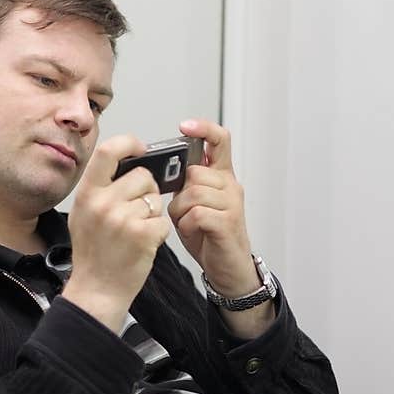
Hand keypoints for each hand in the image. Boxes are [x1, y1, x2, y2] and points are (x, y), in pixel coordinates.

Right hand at [63, 135, 171, 332]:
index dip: (129, 143)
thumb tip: (124, 163)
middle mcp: (103, 203)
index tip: (140, 148)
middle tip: (136, 210)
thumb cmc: (92, 253)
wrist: (97, 289)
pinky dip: (158, 232)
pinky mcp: (143, 234)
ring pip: (155, 199)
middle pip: (142, 176)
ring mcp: (124, 219)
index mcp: (87, 194)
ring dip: (152, 213)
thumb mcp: (83, 214)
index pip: (108, 151)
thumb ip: (100, 188)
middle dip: (147, 190)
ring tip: (136, 230)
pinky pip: (162, 220)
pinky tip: (143, 243)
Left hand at [167, 119, 257, 296]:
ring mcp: (231, 203)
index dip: (203, 129)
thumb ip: (185, 185)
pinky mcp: (228, 222)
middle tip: (184, 210)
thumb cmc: (208, 235)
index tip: (185, 126)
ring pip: (193, 193)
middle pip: (194, 172)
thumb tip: (161, 172)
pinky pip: (197, 213)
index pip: (219, 140)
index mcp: (221, 176)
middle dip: (180, 192)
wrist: (228, 267)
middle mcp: (229, 185)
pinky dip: (188, 224)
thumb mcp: (193, 204)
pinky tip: (193, 231)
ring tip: (188, 223)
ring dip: (182, 211)